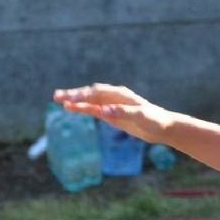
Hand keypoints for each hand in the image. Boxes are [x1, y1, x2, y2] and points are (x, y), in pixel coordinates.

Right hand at [52, 84, 169, 143]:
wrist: (163, 127)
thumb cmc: (155, 120)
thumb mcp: (140, 116)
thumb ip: (122, 112)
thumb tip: (103, 111)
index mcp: (120, 94)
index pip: (96, 92)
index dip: (82, 95)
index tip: (69, 100)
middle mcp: (114, 97)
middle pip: (89, 93)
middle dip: (73, 95)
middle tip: (56, 96)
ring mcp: (111, 105)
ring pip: (89, 101)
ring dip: (75, 101)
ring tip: (58, 100)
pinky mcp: (111, 115)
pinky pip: (93, 110)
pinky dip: (82, 109)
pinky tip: (72, 108)